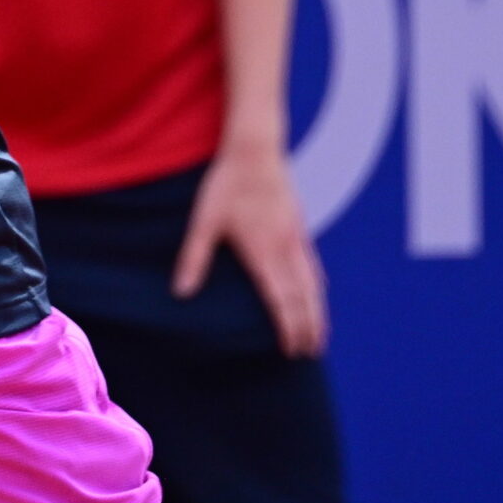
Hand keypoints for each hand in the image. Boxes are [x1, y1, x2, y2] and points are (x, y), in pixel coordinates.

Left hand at [171, 142, 327, 356]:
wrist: (255, 149)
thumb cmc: (225, 185)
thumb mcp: (204, 221)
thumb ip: (194, 258)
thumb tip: (181, 292)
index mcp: (263, 251)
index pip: (281, 299)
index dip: (288, 327)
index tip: (291, 349)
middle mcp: (285, 248)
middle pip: (304, 297)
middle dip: (309, 327)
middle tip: (311, 353)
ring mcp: (296, 237)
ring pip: (313, 283)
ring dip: (318, 310)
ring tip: (320, 334)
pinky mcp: (298, 226)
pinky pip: (312, 264)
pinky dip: (317, 286)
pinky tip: (318, 292)